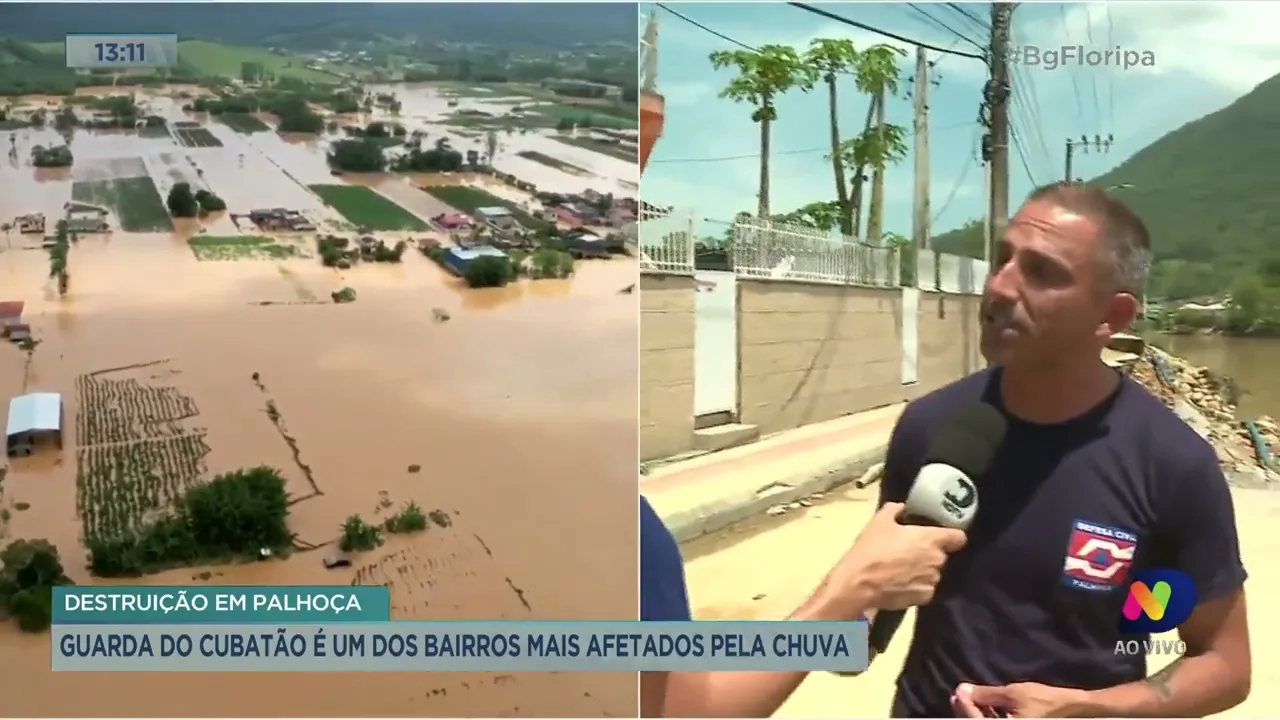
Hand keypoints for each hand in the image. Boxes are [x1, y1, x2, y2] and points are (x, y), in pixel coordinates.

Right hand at [818, 502, 967, 612]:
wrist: (859, 582)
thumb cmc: (871, 549)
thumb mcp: (879, 522)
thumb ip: (894, 510)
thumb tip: (901, 507)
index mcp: (931, 539)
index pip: (958, 537)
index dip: (951, 536)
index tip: (941, 536)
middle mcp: (937, 560)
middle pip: (941, 555)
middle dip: (929, 553)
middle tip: (910, 552)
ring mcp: (932, 581)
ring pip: (933, 573)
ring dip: (923, 570)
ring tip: (903, 570)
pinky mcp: (924, 598)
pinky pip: (925, 589)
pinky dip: (916, 586)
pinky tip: (901, 584)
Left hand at [952, 682, 1088, 717]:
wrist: (1073, 710)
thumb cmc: (1045, 701)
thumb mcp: (1014, 694)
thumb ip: (986, 694)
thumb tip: (963, 690)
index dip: (964, 707)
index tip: (957, 691)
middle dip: (968, 711)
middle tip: (959, 694)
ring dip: (977, 714)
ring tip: (971, 697)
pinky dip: (989, 717)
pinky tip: (986, 705)